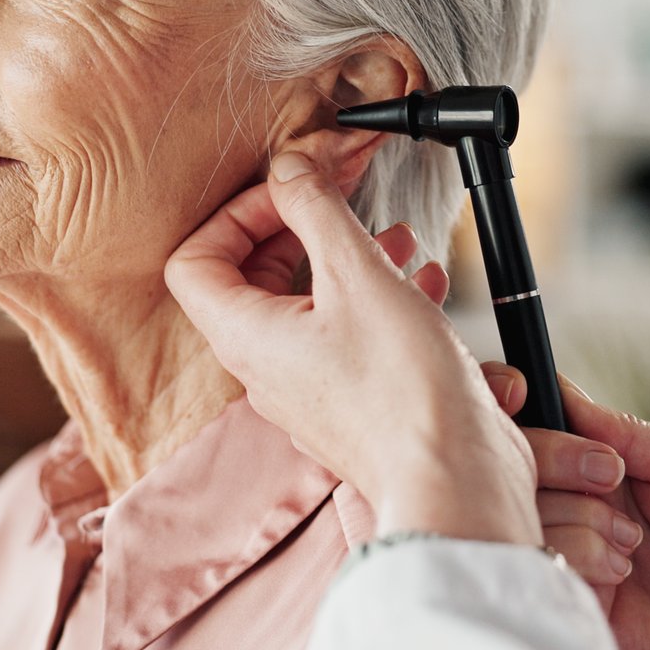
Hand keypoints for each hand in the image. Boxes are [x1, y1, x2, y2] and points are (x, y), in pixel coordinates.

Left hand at [165, 152, 540, 546]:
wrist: (455, 482)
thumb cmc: (403, 394)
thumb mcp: (358, 274)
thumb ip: (316, 208)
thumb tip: (290, 166)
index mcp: (245, 336)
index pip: (194, 260)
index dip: (236, 213)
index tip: (290, 189)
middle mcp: (267, 367)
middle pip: (254, 277)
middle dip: (301, 227)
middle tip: (343, 196)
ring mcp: (311, 389)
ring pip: (310, 304)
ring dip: (348, 258)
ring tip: (398, 238)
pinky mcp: (355, 402)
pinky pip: (351, 335)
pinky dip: (381, 298)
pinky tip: (427, 284)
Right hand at [494, 365, 649, 649]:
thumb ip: (641, 436)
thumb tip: (571, 398)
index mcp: (617, 470)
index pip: (550, 427)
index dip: (531, 407)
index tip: (539, 396)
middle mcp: (590, 510)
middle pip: (521, 461)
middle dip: (558, 456)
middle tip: (609, 476)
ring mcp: (581, 558)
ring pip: (529, 512)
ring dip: (582, 516)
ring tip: (633, 546)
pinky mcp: (578, 607)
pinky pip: (546, 564)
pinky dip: (581, 556)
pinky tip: (624, 574)